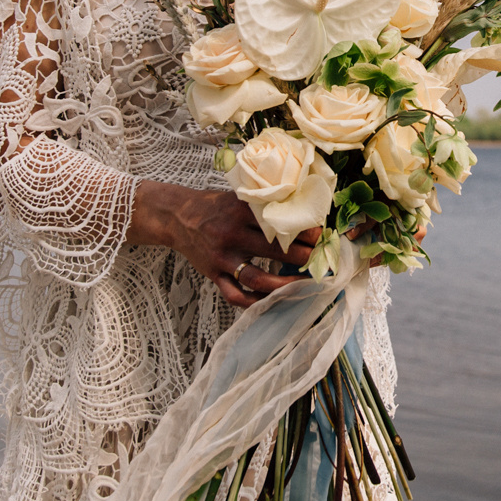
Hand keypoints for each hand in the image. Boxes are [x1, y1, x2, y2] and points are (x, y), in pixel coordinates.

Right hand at [130, 180, 311, 308]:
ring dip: (284, 285)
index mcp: (241, 212)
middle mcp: (232, 235)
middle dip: (302, 257)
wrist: (178, 217)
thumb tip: (301, 208)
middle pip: (274, 251)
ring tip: (304, 285)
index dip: (303, 232)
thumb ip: (264, 204)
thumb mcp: (238, 197)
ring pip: (257, 278)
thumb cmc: (215, 206)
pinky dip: (253, 303)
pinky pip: (234, 295)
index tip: (322, 236)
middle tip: (320, 261)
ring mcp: (222, 257)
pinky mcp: (213, 274)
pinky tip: (271, 303)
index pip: (278, 224)